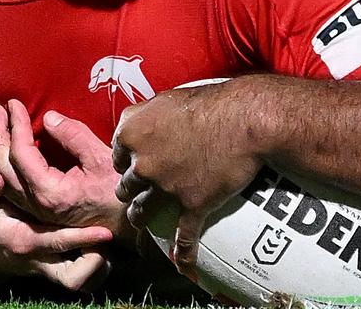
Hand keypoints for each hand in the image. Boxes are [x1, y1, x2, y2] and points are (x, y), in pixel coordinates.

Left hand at [0, 100, 130, 239]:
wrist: (127, 222)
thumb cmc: (118, 190)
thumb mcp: (100, 157)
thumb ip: (72, 135)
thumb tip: (48, 118)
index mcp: (50, 192)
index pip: (21, 154)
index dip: (15, 125)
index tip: (13, 103)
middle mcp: (37, 204)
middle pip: (4, 166)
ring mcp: (36, 210)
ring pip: (4, 178)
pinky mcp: (40, 210)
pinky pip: (13, 186)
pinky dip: (6, 164)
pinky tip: (7, 148)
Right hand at [0, 167, 111, 290]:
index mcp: (25, 241)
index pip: (55, 244)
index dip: (81, 238)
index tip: (104, 232)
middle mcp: (41, 261)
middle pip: (74, 276)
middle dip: (97, 262)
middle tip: (113, 241)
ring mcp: (50, 269)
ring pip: (81, 283)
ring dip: (98, 268)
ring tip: (109, 248)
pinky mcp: (57, 271)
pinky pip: (82, 281)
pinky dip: (95, 271)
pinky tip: (103, 252)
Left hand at [112, 83, 263, 273]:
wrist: (244, 119)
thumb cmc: (207, 102)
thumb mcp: (165, 100)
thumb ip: (145, 115)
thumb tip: (137, 121)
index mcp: (131, 134)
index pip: (116, 155)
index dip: (126, 160)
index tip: (134, 163)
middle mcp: (142, 163)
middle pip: (125, 185)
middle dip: (132, 188)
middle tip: (142, 188)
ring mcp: (165, 187)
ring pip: (141, 211)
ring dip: (142, 216)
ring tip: (144, 219)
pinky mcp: (191, 204)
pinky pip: (182, 236)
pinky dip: (181, 251)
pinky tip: (181, 262)